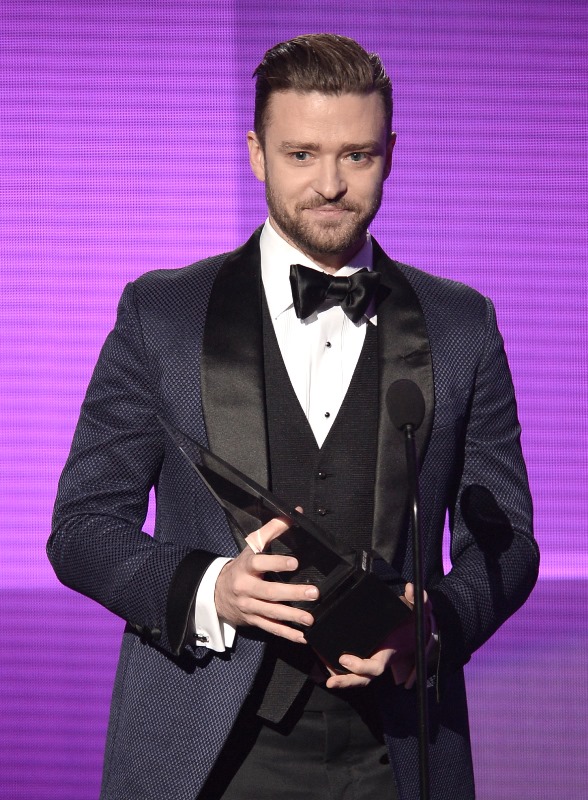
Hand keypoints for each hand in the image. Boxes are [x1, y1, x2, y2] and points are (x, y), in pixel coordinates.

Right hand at [214, 515, 318, 643]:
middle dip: (292, 594)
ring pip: (271, 612)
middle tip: (313, 593)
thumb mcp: (252, 547)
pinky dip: (286, 634)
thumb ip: (272, 530)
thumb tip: (294, 514)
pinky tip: (302, 637)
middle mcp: (246, 587)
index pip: (260, 563)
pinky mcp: (253, 620)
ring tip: (311, 618)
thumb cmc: (241, 567)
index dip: (276, 563)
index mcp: (246, 566)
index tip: (294, 563)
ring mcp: (249, 606)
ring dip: (292, 616)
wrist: (217, 593)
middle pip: (269, 592)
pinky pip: (270, 628)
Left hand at [324, 583, 434, 689]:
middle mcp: (377, 659)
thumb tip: (412, 588)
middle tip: (332, 681)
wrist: (412, 633)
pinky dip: (339, 669)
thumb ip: (416, 599)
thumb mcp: (417, 610)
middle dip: (347, 681)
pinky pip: (352, 669)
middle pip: (363, 678)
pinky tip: (326, 664)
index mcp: (387, 652)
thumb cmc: (411, 623)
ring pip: (357, 677)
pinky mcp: (364, 657)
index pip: (375, 667)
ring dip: (341, 679)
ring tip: (326, 678)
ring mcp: (370, 660)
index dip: (360, 666)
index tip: (344, 658)